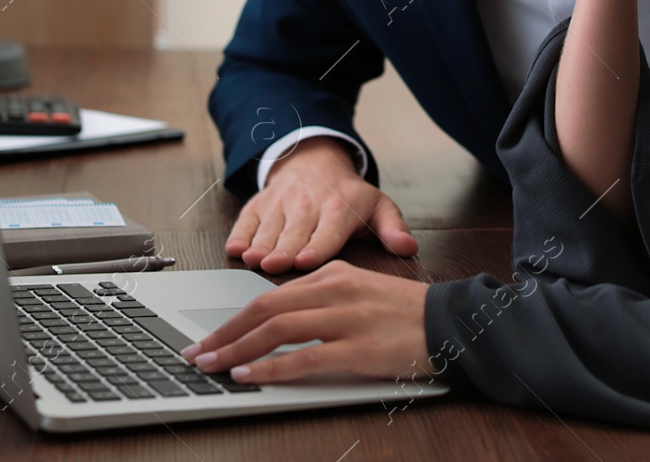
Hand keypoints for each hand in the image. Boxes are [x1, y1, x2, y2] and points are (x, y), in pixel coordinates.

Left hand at [180, 259, 428, 383]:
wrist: (453, 322)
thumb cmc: (408, 314)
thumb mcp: (362, 292)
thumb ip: (324, 300)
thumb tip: (282, 321)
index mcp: (333, 274)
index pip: (271, 295)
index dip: (235, 318)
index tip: (211, 336)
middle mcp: (334, 290)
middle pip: (264, 308)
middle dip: (224, 332)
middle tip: (197, 352)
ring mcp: (346, 317)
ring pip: (277, 329)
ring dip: (237, 349)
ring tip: (212, 365)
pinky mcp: (357, 346)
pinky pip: (303, 357)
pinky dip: (270, 366)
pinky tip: (249, 375)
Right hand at [224, 137, 417, 273]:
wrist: (315, 161)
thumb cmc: (349, 197)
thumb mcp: (379, 207)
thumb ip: (393, 228)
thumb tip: (408, 247)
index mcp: (339, 208)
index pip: (328, 230)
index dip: (317, 245)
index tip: (306, 260)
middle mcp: (307, 204)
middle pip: (294, 231)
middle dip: (283, 248)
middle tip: (274, 265)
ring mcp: (280, 204)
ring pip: (268, 227)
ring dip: (260, 243)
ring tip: (254, 258)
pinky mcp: (258, 205)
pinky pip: (246, 220)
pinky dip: (239, 233)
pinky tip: (235, 248)